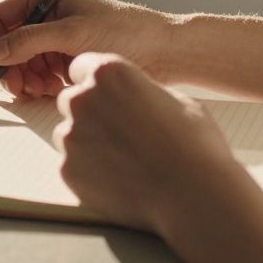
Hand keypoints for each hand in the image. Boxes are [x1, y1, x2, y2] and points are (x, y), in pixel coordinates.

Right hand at [0, 0, 174, 97]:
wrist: (164, 51)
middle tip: (18, 88)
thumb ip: (31, 40)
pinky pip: (39, 74)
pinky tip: (54, 90)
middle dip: (9, 66)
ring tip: (41, 90)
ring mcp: (55, 40)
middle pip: (7, 43)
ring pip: (21, 62)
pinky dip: (40, 85)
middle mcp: (46, 17)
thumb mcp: (73, 33)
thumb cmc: (125, 31)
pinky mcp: (66, 60)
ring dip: (25, 78)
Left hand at [52, 53, 236, 230]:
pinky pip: (71, 164)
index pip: (81, 67)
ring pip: (68, 134)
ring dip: (87, 142)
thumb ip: (142, 92)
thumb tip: (133, 97)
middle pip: (71, 100)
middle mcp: (82, 100)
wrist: (194, 196)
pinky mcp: (68, 170)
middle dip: (89, 112)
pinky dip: (88, 171)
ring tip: (123, 159)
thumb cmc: (194, 145)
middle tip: (119, 132)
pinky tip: (118, 179)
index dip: (96, 84)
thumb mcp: (176, 100)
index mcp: (109, 74)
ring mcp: (72, 136)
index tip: (108, 97)